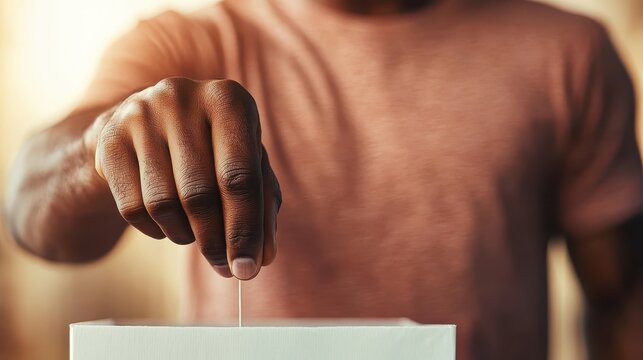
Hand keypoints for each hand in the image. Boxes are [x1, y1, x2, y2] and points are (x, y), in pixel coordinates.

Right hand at [85, 77, 280, 279]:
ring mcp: (141, 114)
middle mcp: (182, 96)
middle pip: (200, 193)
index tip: (249, 269)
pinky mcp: (108, 138)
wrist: (143, 128)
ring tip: (194, 233)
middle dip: (216, 242)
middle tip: (225, 268)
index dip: (245, 229)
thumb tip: (261, 258)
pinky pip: (132, 207)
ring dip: (184, 235)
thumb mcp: (243, 165)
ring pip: (163, 203)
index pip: (240, 176)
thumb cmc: (209, 150)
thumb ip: (261, 207)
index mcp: (228, 99)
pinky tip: (166, 221)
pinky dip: (156, 229)